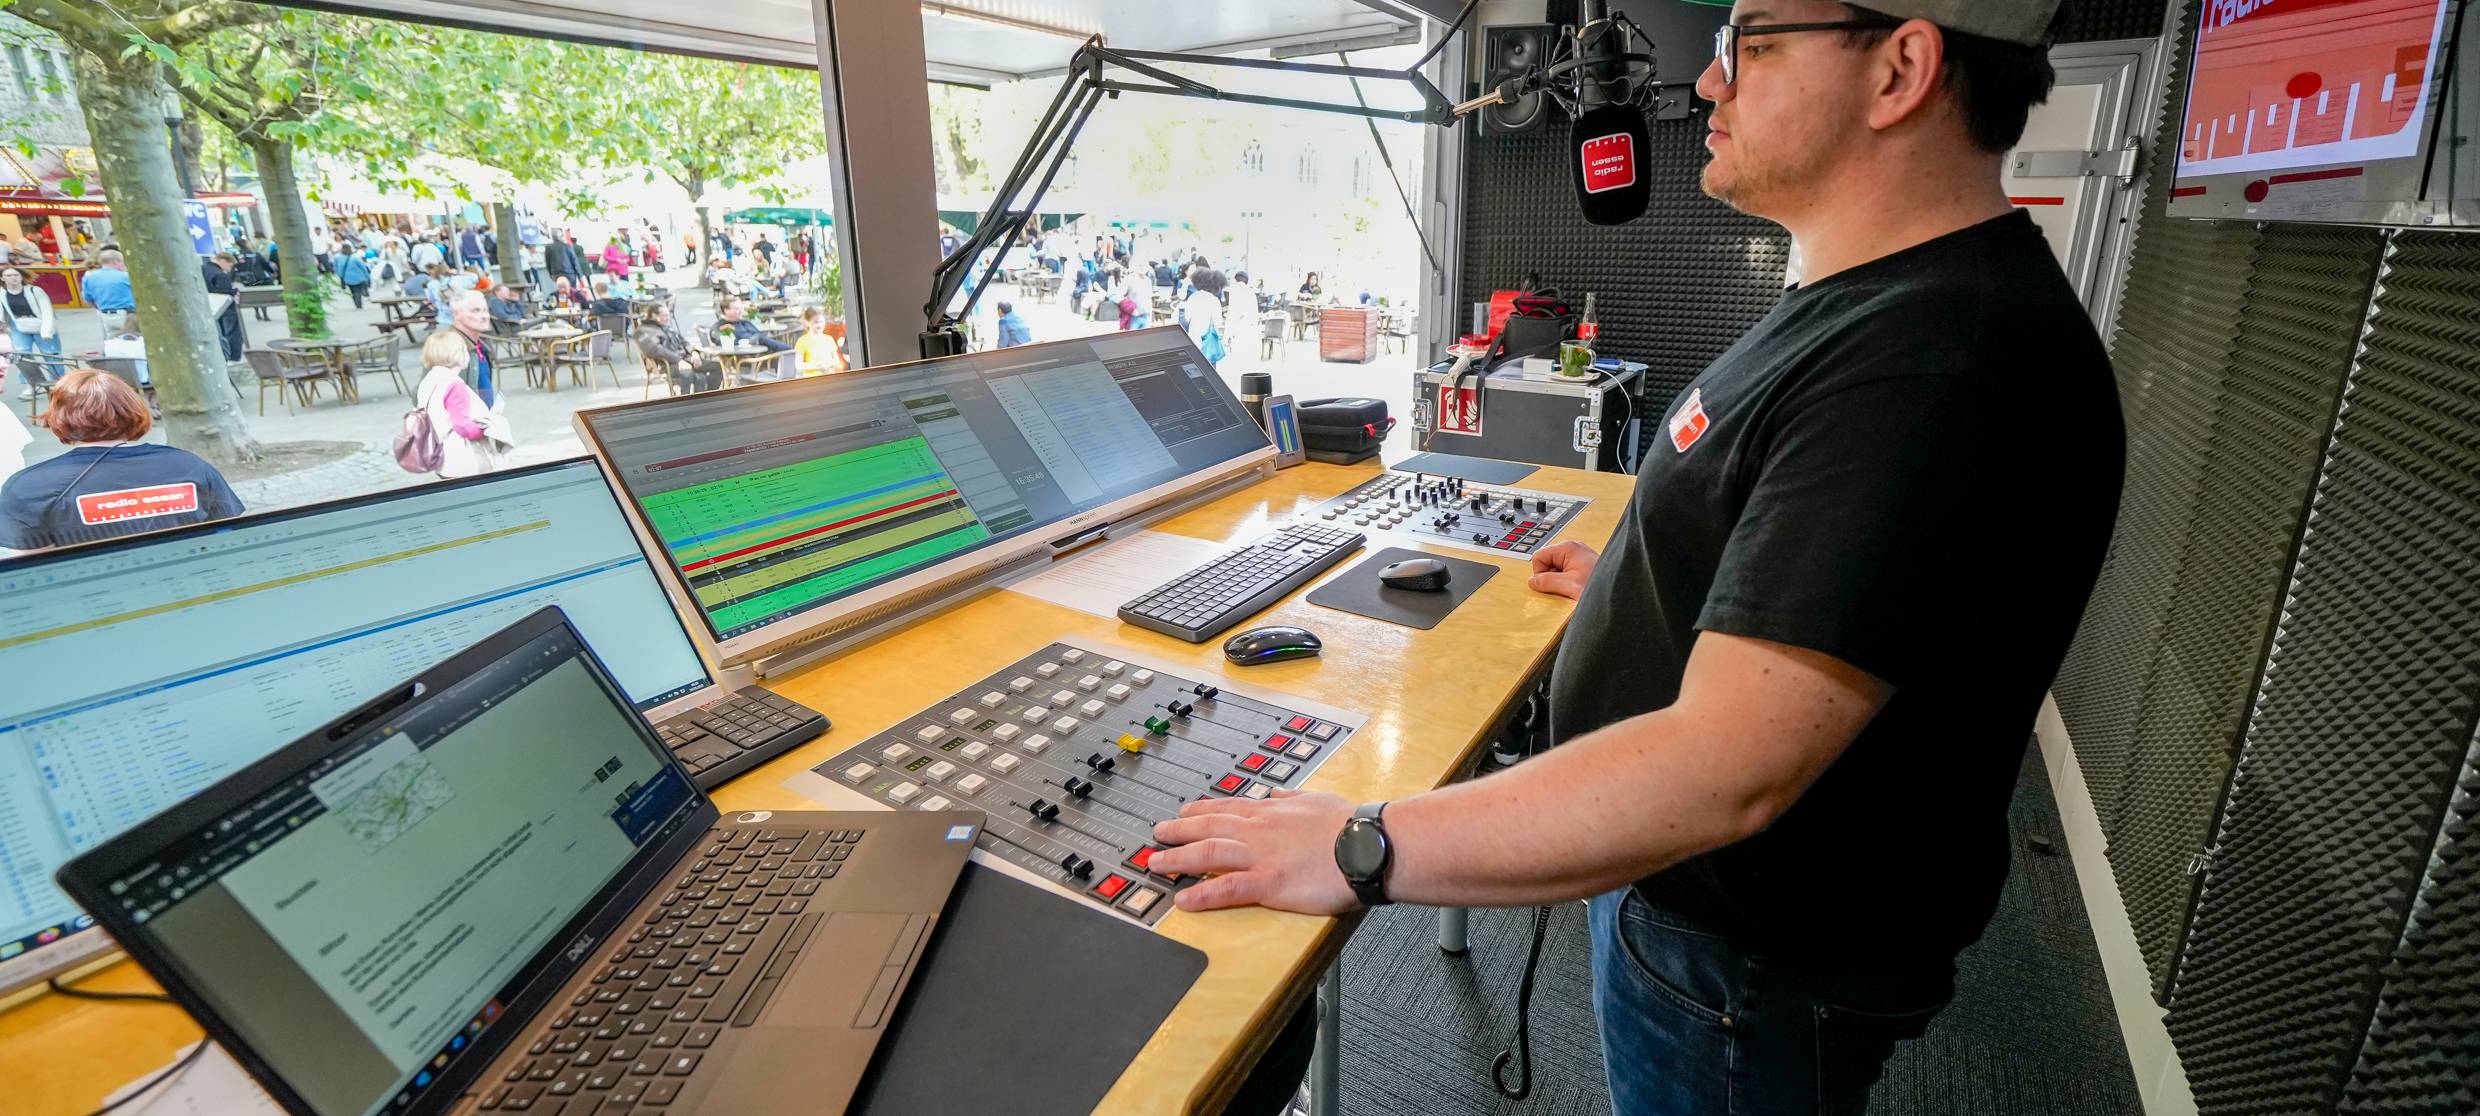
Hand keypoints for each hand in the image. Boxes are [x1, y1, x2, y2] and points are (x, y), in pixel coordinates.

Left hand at [1150, 789, 1359, 914]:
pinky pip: (1227, 890)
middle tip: (1156, 834)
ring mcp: (1261, 856)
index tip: (1182, 812)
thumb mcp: (1316, 799)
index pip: (1226, 808)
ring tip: (1155, 864)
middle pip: (1208, 828)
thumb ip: (1291, 797)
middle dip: (1178, 831)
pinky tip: (1183, 900)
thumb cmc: (1350, 823)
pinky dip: (1202, 895)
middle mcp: (1259, 830)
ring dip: (1178, 859)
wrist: (1368, 844)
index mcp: (1271, 811)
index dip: (1199, 811)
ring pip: (1208, 854)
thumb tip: (1276, 793)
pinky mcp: (1269, 883)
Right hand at [1528, 541, 1598, 599]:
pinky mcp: (1585, 564)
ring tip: (1574, 588)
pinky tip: (1578, 587)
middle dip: (1550, 577)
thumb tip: (1533, 581)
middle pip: (1547, 561)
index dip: (1540, 573)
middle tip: (1565, 587)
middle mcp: (1573, 548)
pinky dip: (1568, 581)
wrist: (1621, 593)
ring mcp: (1579, 556)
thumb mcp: (1568, 586)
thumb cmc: (1600, 586)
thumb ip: (1546, 582)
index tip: (1551, 584)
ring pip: (1556, 568)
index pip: (1538, 557)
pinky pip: (1567, 572)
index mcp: (1568, 547)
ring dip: (1560, 581)